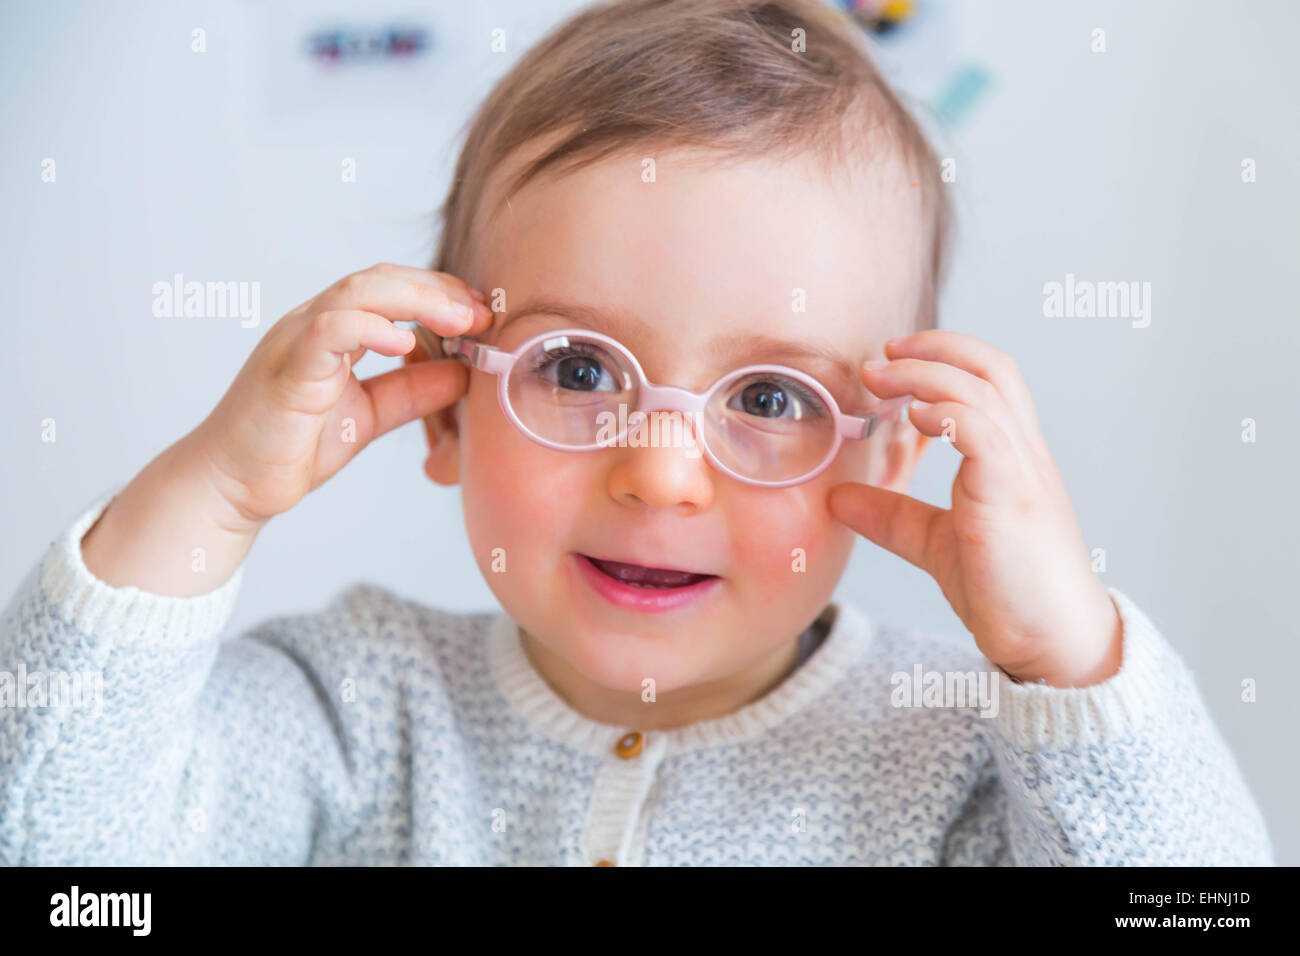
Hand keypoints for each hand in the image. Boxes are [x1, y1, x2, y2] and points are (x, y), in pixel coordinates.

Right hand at [192, 263, 493, 530]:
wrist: (233, 486)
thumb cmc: (291, 448)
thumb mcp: (370, 414)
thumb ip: (412, 392)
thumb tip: (462, 374)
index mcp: (333, 331)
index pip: (391, 289)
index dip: (440, 293)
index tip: (483, 312)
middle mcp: (313, 325)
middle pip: (380, 279)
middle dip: (438, 290)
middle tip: (483, 312)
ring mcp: (296, 341)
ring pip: (357, 293)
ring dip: (416, 300)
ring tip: (460, 320)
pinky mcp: (286, 370)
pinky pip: (327, 330)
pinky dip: (369, 328)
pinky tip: (405, 342)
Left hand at [828, 329, 1121, 687]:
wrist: (1054, 644)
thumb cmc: (1008, 591)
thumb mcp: (934, 542)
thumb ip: (891, 515)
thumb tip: (838, 498)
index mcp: (1009, 456)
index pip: (989, 377)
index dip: (942, 354)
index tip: (890, 357)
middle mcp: (1022, 454)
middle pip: (992, 368)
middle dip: (935, 348)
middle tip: (880, 355)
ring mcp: (1021, 474)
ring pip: (983, 393)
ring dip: (927, 375)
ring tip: (881, 379)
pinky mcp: (1010, 500)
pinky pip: (985, 435)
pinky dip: (947, 414)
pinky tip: (914, 416)